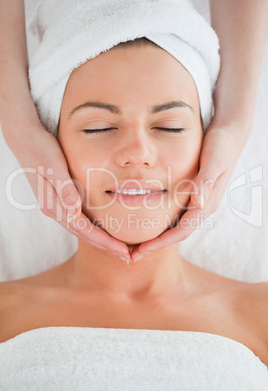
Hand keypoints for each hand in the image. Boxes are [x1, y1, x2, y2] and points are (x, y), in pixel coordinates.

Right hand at [5, 123, 129, 261]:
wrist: (25, 139)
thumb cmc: (41, 150)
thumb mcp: (54, 167)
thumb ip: (64, 189)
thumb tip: (74, 211)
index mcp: (55, 205)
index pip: (85, 230)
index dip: (105, 242)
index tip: (123, 253)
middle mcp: (56, 209)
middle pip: (85, 235)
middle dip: (106, 247)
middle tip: (127, 259)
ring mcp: (57, 205)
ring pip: (82, 229)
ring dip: (101, 241)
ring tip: (119, 249)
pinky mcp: (60, 199)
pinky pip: (79, 220)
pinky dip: (93, 229)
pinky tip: (103, 229)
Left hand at [131, 121, 250, 261]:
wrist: (230, 135)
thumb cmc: (221, 146)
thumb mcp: (213, 161)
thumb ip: (205, 182)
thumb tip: (197, 204)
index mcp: (206, 203)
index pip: (182, 231)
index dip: (161, 243)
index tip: (141, 251)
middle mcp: (202, 206)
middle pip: (178, 234)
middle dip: (156, 246)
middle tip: (134, 255)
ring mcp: (198, 202)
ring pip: (177, 226)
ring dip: (158, 237)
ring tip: (138, 244)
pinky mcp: (194, 194)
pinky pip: (176, 214)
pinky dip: (162, 222)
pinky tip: (148, 220)